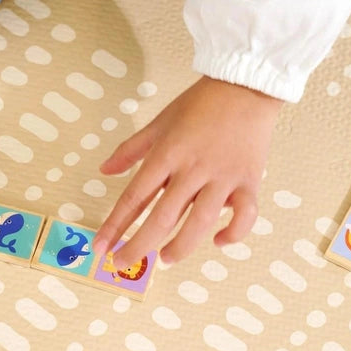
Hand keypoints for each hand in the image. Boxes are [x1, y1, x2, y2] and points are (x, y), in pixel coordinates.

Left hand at [92, 76, 282, 267]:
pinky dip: (233, 233)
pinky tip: (218, 241)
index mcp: (167, 154)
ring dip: (180, 247)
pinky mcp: (249, 181)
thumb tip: (104, 170)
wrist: (246, 86)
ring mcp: (223, 177)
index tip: (101, 248)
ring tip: (165, 259)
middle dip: (139, 245)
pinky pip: (244, 215)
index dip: (115, 225)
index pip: (135, 197)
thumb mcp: (159, 122)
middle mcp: (193, 169)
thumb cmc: (199, 104)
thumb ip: (131, 150)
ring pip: (200, 222)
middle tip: (123, 264)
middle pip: (162, 217)